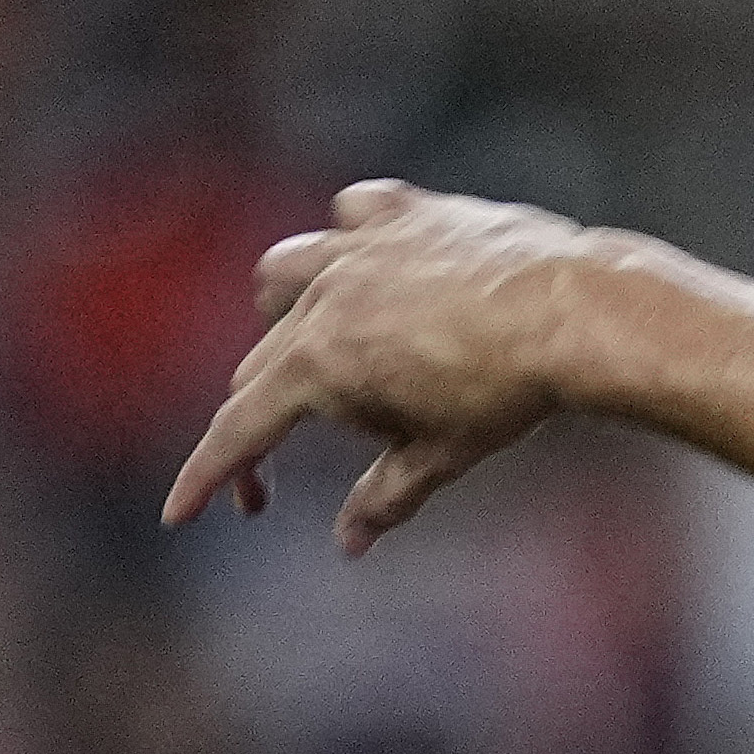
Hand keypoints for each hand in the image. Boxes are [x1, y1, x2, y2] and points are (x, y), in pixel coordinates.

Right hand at [161, 181, 631, 550]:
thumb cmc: (508, 391)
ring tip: (310, 347)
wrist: (574, 311)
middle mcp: (322, 297)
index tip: (180, 513)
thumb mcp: (440, 456)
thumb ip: (384, 497)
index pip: (240, 430)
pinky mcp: (405, 212)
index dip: (208, 477)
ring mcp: (359, 247)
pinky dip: (350, 239)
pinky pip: (353, 216)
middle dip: (260, 420)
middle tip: (276, 474)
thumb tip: (350, 541)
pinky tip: (369, 259)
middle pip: (262, 361)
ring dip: (282, 314)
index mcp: (318, 365)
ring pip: (283, 273)